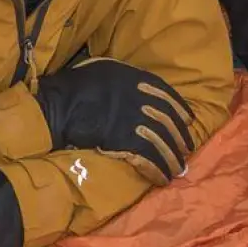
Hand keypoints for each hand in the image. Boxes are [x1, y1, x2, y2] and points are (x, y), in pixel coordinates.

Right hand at [32, 56, 195, 183]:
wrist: (60, 104)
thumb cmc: (77, 84)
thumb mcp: (105, 67)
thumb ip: (125, 77)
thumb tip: (135, 86)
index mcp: (139, 81)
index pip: (169, 97)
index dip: (180, 112)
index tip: (188, 121)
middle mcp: (143, 101)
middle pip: (170, 124)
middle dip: (180, 140)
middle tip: (184, 152)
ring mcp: (136, 123)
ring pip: (163, 145)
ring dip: (171, 160)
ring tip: (176, 171)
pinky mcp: (127, 143)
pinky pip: (148, 160)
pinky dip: (156, 171)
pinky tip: (161, 179)